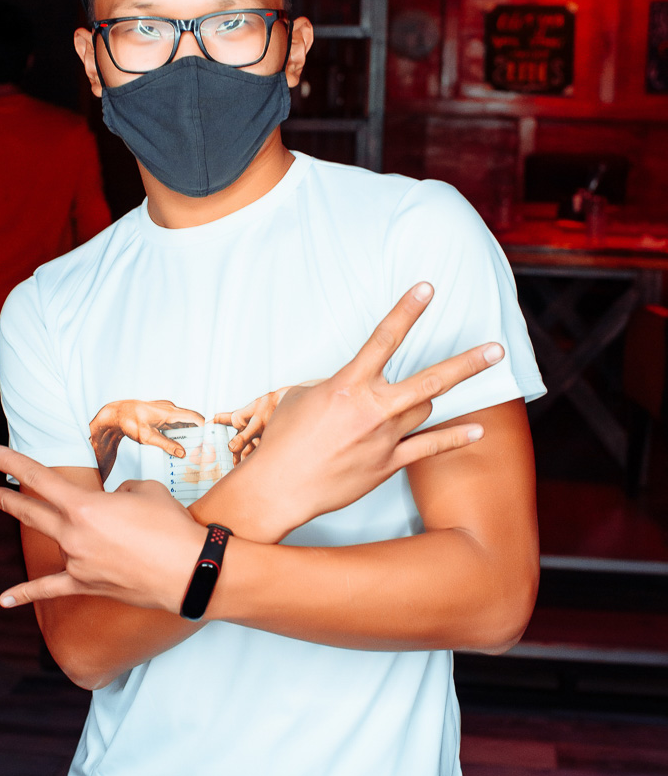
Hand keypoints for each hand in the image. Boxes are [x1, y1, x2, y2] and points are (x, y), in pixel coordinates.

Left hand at [0, 446, 205, 611]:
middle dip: (6, 499)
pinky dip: (25, 593)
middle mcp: (73, 534)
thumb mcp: (145, 490)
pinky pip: (50, 588)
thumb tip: (111, 505)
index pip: (38, 478)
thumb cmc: (171, 526)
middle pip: (31, 512)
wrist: (190, 570)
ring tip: (51, 517)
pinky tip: (4, 599)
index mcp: (85, 506)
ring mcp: (77, 562)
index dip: (9, 462)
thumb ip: (119, 494)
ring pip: (55, 542)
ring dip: (50, 528)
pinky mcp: (86, 585)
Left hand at [89, 399, 204, 479]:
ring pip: (183, 422)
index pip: (194, 418)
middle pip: (191, 420)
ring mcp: (165, 410)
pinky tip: (178, 444)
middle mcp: (170, 408)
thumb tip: (183, 453)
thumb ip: (166, 445)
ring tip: (193, 448)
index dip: (205, 428)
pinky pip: (175, 422)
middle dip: (198, 433)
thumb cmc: (129, 422)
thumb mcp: (147, 437)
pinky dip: (179, 432)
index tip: (211, 439)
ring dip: (188, 433)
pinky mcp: (161, 414)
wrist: (115, 413)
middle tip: (204, 448)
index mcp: (169, 412)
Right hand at [233, 281, 504, 536]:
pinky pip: (430, 448)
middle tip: (496, 349)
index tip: (427, 288)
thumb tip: (353, 383)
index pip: (384, 339)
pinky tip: (478, 430)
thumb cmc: (283, 439)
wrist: (279, 486)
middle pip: (431, 379)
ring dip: (427, 400)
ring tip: (425, 396)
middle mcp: (372, 408)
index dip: (407, 310)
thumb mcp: (302, 396)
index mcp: (347, 385)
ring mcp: (384, 438)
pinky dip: (455, 438)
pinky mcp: (387, 464)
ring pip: (425, 409)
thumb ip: (335, 384)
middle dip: (468, 363)